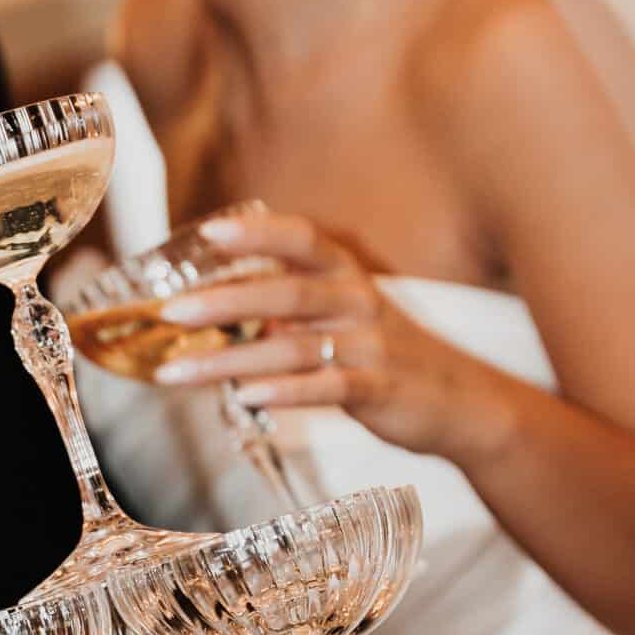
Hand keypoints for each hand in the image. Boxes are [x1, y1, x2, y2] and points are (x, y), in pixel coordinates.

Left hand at [153, 210, 517, 467]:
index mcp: (348, 275)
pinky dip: (285, 393)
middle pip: (287, 293)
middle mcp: (359, 301)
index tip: (209, 232)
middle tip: (171, 312)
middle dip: (224, 302)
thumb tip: (219, 306)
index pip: (302, 239)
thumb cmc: (386, 354)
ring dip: (231, 360)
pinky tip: (245, 399)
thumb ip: (288, 307)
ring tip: (177, 373)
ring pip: (293, 347)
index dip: (258, 232)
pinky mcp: (379, 389)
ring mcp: (371, 346)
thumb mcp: (342, 316)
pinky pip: (327, 388)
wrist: (463, 401)